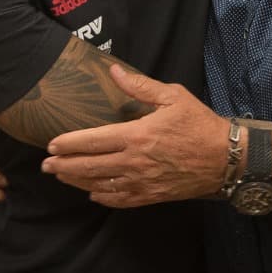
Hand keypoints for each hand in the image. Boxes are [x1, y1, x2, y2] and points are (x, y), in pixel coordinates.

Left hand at [42, 65, 229, 207]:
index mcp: (137, 136)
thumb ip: (140, 86)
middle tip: (46, 164)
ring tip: (61, 176)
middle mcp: (134, 162)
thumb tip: (113, 72)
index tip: (51, 144)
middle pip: (89, 166)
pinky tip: (92, 192)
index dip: (69, 143)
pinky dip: (102, 197)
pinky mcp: (151, 196)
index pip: (93, 141)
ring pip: (99, 185)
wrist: (226, 160)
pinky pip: (119, 200)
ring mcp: (141, 182)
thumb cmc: (200, 125)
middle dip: (63, 166)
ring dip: (77, 181)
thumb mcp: (173, 97)